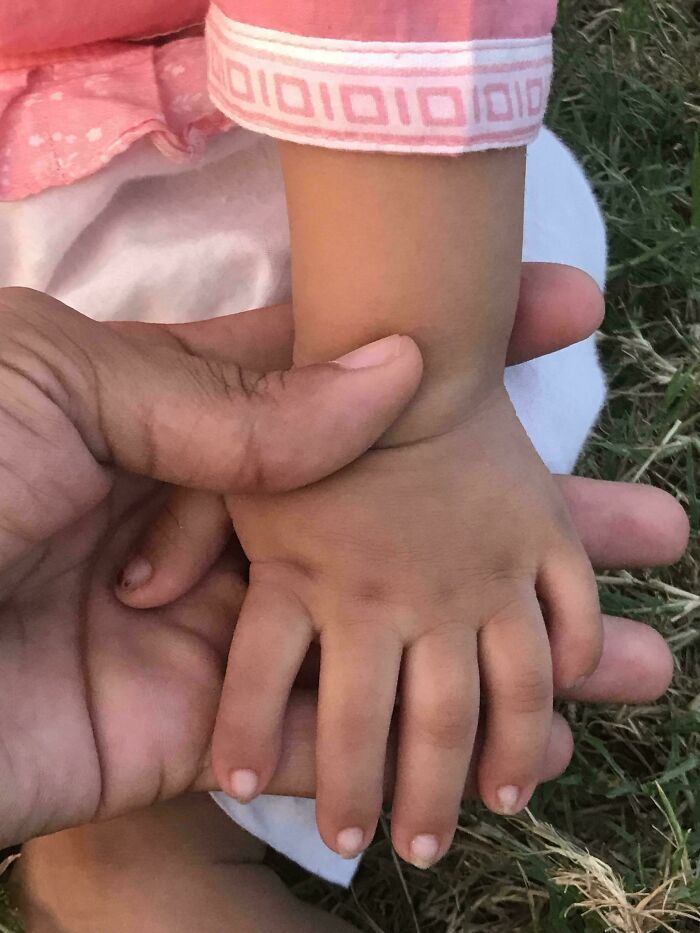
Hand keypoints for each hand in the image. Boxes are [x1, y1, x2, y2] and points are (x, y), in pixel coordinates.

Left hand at [0, 275, 684, 851]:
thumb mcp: (60, 383)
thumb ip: (223, 400)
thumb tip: (387, 377)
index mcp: (184, 415)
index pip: (352, 378)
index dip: (459, 353)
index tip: (567, 320)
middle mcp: (220, 518)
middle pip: (403, 514)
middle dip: (530, 517)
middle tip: (649, 522)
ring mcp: (219, 628)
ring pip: (391, 632)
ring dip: (512, 647)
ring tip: (634, 656)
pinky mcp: (199, 730)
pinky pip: (331, 729)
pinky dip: (427, 730)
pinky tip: (534, 737)